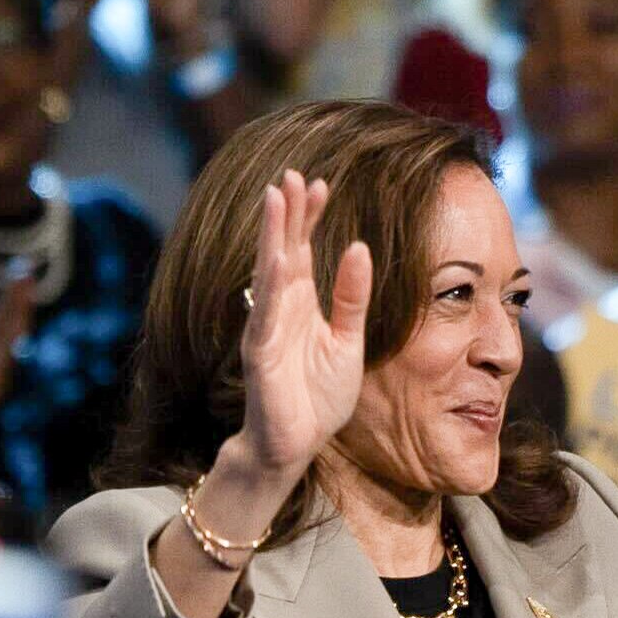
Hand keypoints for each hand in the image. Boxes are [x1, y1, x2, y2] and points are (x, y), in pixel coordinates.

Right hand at [230, 169, 376, 488]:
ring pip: (268, 273)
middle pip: (282, 250)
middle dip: (287, 213)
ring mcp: (266, 328)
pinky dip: (270, 287)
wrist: (296, 444)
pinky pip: (265, 315)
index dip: (309, 218)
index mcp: (300, 303)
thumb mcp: (347, 341)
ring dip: (272, 236)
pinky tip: (276, 260)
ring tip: (275, 199)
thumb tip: (358, 248)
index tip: (320, 184)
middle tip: (292, 174)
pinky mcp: (260, 354)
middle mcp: (279, 308)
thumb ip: (351, 298)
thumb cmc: (318, 396)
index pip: (303, 250)